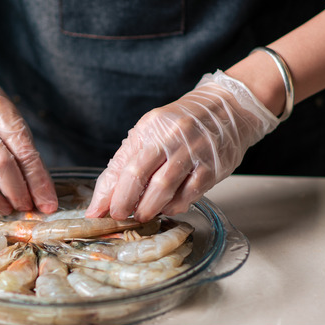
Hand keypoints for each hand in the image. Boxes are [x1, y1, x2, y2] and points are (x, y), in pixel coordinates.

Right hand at [0, 50, 56, 214]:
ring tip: (5, 208)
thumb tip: (41, 198)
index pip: (25, 152)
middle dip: (17, 194)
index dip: (38, 183)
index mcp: (2, 114)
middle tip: (26, 207)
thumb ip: (27, 159)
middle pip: (0, 165)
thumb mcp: (14, 125)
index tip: (47, 204)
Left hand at [85, 70, 279, 221]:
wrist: (228, 108)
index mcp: (150, 128)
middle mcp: (170, 137)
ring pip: (163, 187)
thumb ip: (128, 161)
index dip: (107, 192)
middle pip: (138, 175)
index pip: (122, 164)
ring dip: (148, 208)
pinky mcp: (212, 167)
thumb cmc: (184, 124)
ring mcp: (193, 152)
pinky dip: (175, 206)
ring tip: (141, 215)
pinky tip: (167, 208)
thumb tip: (105, 196)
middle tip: (119, 216)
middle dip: (124, 202)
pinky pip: (189, 193)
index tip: (96, 211)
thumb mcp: (152, 132)